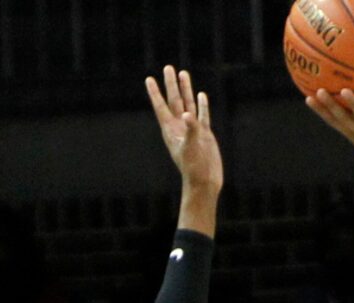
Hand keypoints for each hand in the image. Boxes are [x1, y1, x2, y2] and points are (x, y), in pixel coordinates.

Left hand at [146, 66, 222, 194]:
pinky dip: (201, 105)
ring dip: (185, 90)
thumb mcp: (190, 148)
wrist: (204, 182)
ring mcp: (192, 130)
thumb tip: (188, 114)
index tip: (149, 79)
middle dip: (171, 85)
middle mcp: (180, 127)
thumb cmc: (194, 168)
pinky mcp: (204, 134)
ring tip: (183, 74)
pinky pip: (202, 115)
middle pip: (174, 101)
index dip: (155, 93)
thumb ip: (190, 129)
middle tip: (168, 68)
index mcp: (172, 130)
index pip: (161, 107)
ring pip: (187, 104)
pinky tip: (201, 95)